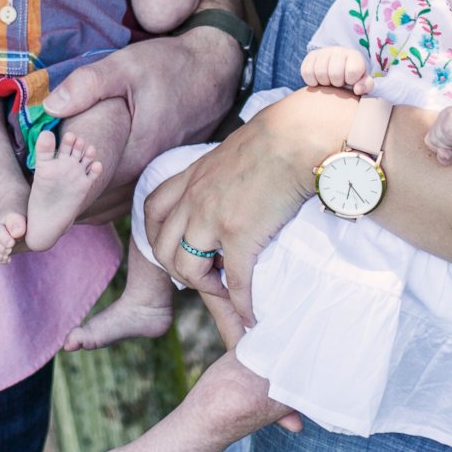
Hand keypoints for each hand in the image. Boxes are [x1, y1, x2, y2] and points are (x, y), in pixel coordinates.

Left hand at [39, 26, 243, 219]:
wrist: (214, 71)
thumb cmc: (170, 66)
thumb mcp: (126, 66)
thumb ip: (87, 85)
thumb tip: (49, 107)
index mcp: (135, 155)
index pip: (87, 193)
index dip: (57, 197)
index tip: (32, 196)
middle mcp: (147, 174)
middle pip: (98, 204)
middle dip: (65, 206)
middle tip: (33, 205)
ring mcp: (155, 175)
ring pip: (112, 205)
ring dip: (83, 205)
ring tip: (49, 202)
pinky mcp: (158, 171)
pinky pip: (125, 197)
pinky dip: (102, 200)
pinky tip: (82, 194)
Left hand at [142, 86, 352, 324]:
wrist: (297, 137)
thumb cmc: (278, 139)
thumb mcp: (235, 151)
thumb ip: (224, 171)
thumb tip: (236, 181)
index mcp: (192, 177)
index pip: (154, 210)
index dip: (160, 235)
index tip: (179, 249)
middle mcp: (193, 199)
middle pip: (163, 248)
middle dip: (179, 270)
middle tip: (207, 277)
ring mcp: (212, 218)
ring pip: (187, 269)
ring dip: (205, 288)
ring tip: (227, 292)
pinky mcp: (239, 234)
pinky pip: (234, 281)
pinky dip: (241, 304)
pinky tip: (252, 314)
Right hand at [298, 46, 370, 92]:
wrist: (338, 67)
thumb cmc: (352, 78)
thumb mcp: (363, 81)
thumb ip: (366, 86)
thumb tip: (357, 90)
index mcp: (354, 56)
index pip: (352, 71)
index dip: (351, 81)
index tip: (350, 81)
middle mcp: (339, 50)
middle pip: (334, 73)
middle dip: (336, 83)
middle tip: (338, 83)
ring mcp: (323, 52)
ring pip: (319, 72)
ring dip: (324, 83)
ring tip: (329, 82)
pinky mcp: (311, 56)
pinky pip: (306, 72)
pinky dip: (312, 81)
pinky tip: (318, 81)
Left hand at [426, 104, 451, 164]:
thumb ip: (445, 158)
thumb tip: (441, 153)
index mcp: (439, 122)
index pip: (429, 142)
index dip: (445, 148)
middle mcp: (441, 115)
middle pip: (432, 140)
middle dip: (450, 146)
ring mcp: (447, 112)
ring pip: (438, 137)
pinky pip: (446, 131)